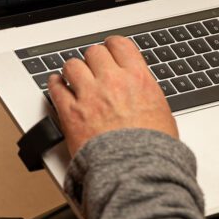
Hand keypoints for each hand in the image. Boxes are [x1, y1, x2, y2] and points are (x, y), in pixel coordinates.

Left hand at [48, 36, 176, 156]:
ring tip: (73, 77)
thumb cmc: (153, 152)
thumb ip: (145, 95)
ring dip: (73, 70)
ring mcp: (89, 96)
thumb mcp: (162, 113)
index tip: (110, 51)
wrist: (136, 173)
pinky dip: (55, 85)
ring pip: (72, 65)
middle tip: (93, 69)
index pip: (120, 45)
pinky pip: (56, 88)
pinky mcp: (70, 113)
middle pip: (94, 52)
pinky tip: (57, 86)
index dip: (112, 46)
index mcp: (138, 78)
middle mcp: (112, 81)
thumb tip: (141, 93)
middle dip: (93, 60)